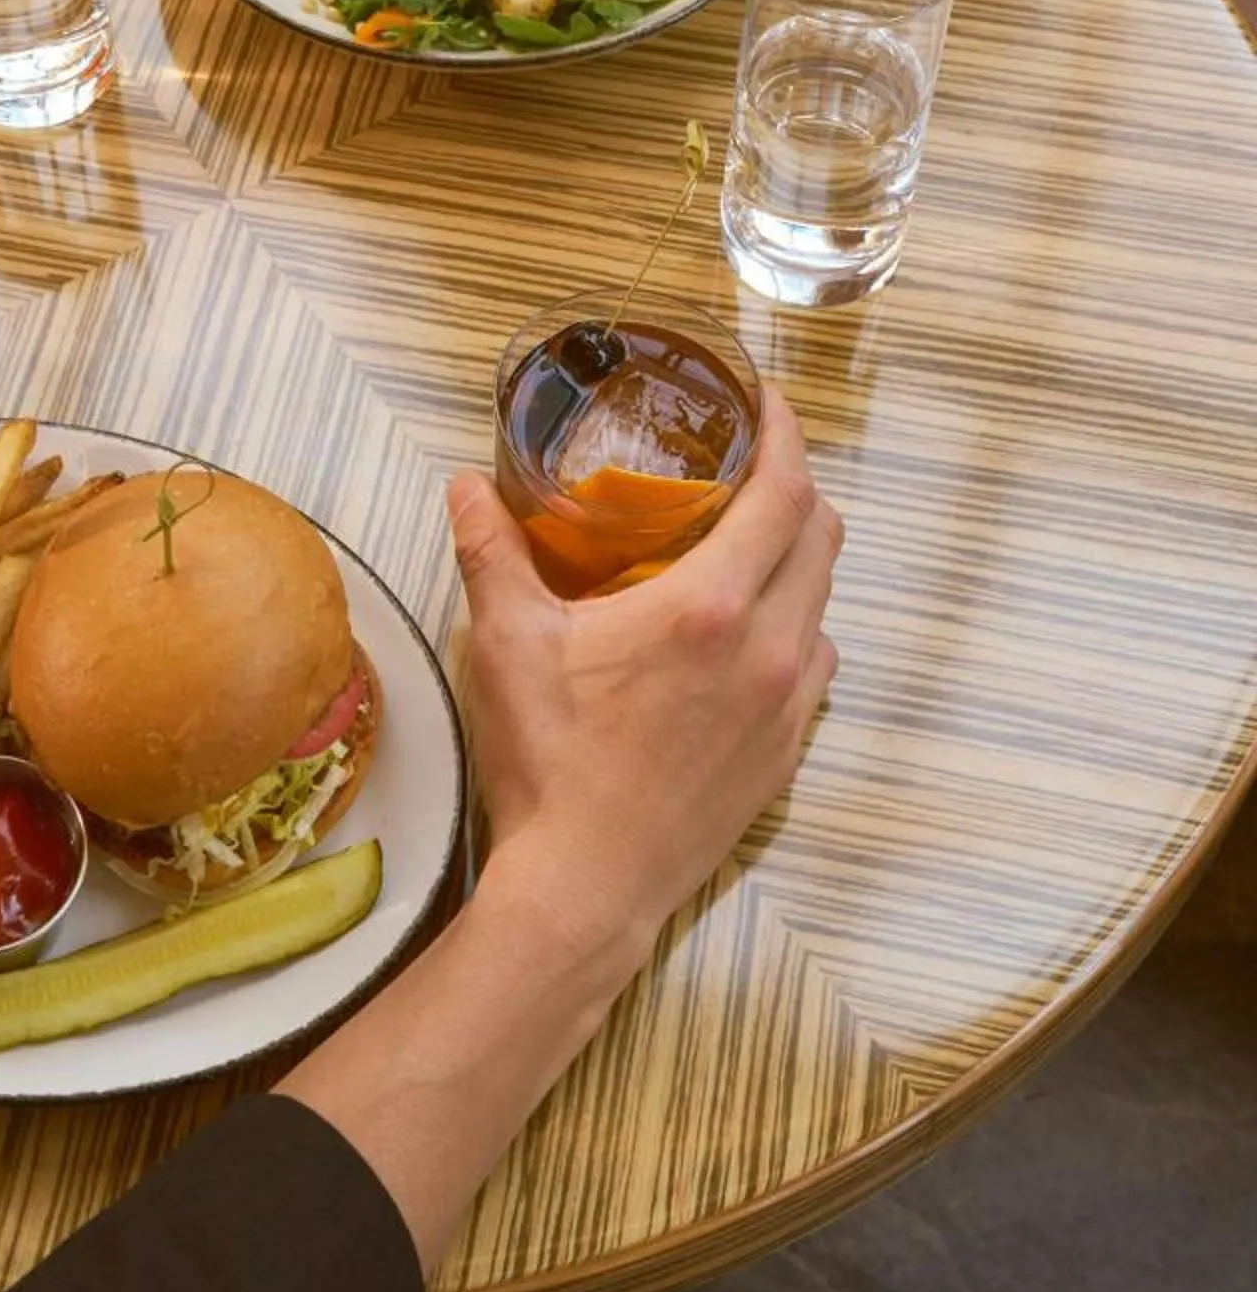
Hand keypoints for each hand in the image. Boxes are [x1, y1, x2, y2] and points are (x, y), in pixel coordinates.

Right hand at [449, 390, 839, 978]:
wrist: (586, 888)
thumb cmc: (549, 764)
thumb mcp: (508, 644)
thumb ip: (493, 552)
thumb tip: (468, 484)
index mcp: (709, 609)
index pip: (786, 494)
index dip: (789, 436)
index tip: (769, 403)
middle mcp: (768, 650)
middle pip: (822, 538)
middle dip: (795, 488)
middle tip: (747, 466)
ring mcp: (787, 708)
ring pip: (822, 604)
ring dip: (796, 562)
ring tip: (742, 549)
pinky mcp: (786, 754)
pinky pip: (812, 667)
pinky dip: (792, 629)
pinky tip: (741, 638)